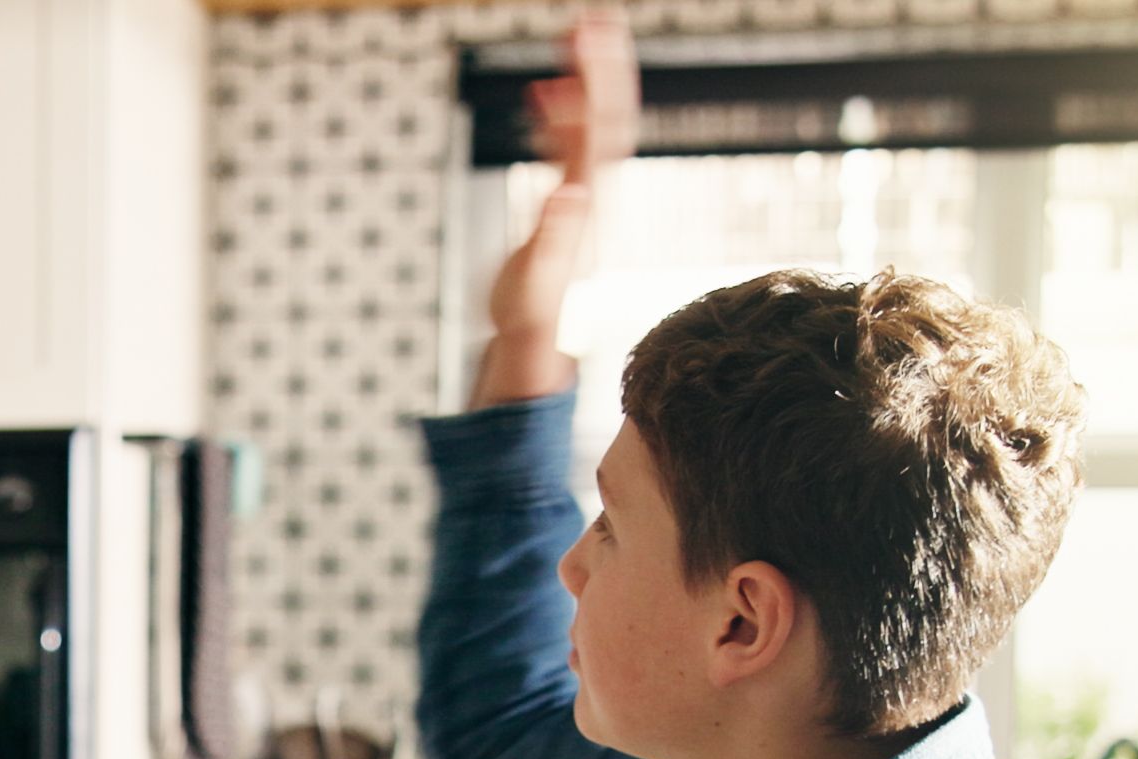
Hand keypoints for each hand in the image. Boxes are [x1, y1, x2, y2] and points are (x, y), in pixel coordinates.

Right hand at [475, 11, 640, 407]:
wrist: (534, 347)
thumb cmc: (531, 323)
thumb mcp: (536, 283)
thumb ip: (554, 236)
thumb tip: (572, 191)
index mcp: (585, 203)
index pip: (599, 128)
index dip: (597, 79)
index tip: (589, 33)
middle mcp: (590, 194)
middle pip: (605, 118)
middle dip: (602, 66)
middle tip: (593, 18)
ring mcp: (579, 197)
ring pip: (590, 127)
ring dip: (585, 81)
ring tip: (576, 37)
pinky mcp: (563, 205)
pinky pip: (567, 147)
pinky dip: (559, 114)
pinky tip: (546, 92)